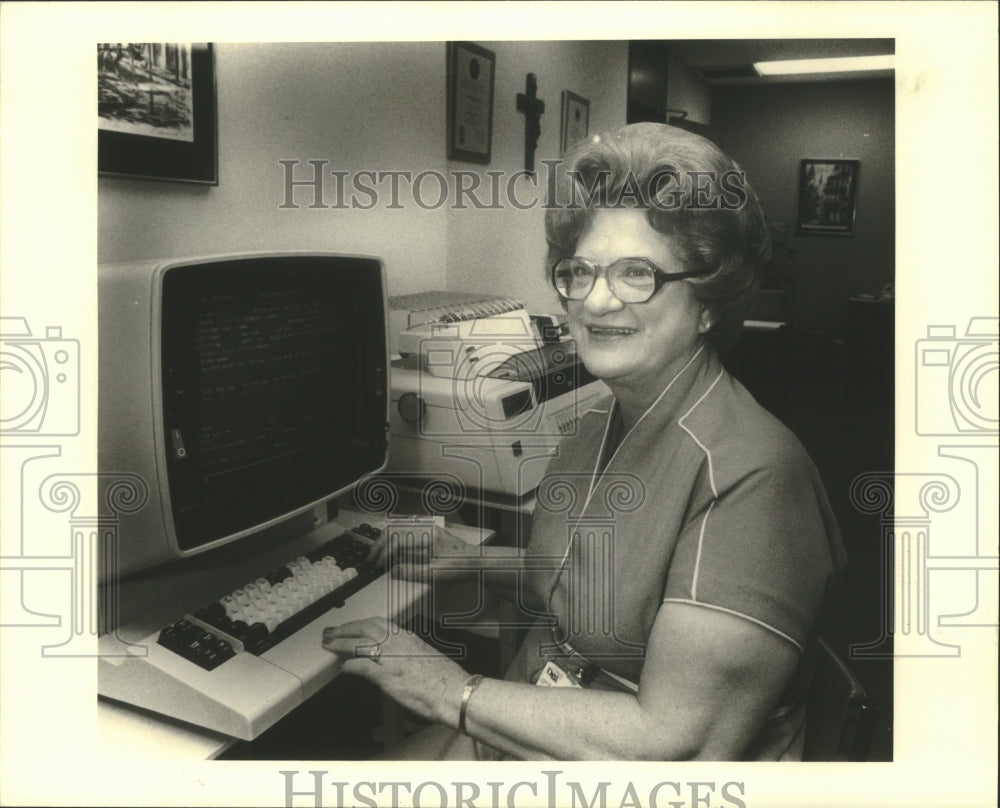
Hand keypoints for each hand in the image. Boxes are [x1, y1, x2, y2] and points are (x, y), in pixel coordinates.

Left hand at [321, 617, 469, 726]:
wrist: (455, 692)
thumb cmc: (446, 680)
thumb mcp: (427, 657)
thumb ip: (410, 654)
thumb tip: (398, 658)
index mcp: (409, 638)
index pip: (379, 623)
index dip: (361, 624)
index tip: (351, 627)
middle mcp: (399, 643)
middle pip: (366, 628)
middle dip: (346, 628)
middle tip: (330, 632)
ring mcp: (393, 659)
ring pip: (360, 643)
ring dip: (341, 643)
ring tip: (328, 645)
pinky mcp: (389, 677)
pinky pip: (363, 667)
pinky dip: (350, 666)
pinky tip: (343, 669)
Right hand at [365, 524, 476, 582]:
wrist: (474, 562)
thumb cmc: (459, 566)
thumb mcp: (436, 574)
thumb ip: (413, 572)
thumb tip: (393, 570)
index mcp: (427, 534)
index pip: (398, 539)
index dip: (385, 553)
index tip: (378, 565)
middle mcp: (425, 527)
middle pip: (394, 529)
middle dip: (380, 545)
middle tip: (371, 559)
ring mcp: (425, 528)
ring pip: (397, 528)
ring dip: (385, 541)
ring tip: (377, 555)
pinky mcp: (425, 533)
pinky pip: (404, 531)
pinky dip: (393, 540)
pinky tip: (389, 551)